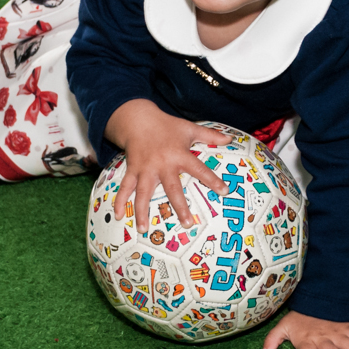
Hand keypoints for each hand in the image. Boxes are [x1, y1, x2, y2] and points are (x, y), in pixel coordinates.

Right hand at [104, 99, 229, 232]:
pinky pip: (125, 187)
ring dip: (142, 211)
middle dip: (179, 206)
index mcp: (179, 155)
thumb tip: (231, 138)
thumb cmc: (167, 125)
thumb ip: (210, 135)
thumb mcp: (190, 128)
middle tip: (187, 224)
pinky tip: (118, 215)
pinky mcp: (132, 170)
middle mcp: (162, 164)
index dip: (212, 179)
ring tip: (144, 229)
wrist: (138, 119)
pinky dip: (120, 201)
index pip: (199, 169)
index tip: (224, 191)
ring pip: (144, 193)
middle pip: (172, 188)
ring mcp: (145, 169)